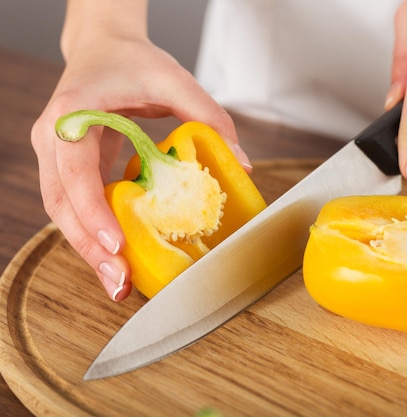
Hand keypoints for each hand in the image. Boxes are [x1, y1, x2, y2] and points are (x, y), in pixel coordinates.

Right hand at [31, 2, 248, 300]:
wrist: (103, 49)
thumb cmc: (134, 62)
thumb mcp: (176, 81)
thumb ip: (210, 118)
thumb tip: (242, 163)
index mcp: (74, 113)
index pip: (74, 169)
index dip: (92, 209)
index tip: (116, 243)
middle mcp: (54, 136)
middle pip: (61, 203)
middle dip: (89, 247)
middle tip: (120, 280)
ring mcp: (55, 154)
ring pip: (63, 212)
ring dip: (89, 250)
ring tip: (118, 283)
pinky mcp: (67, 168)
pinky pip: (76, 207)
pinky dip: (94, 234)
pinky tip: (117, 258)